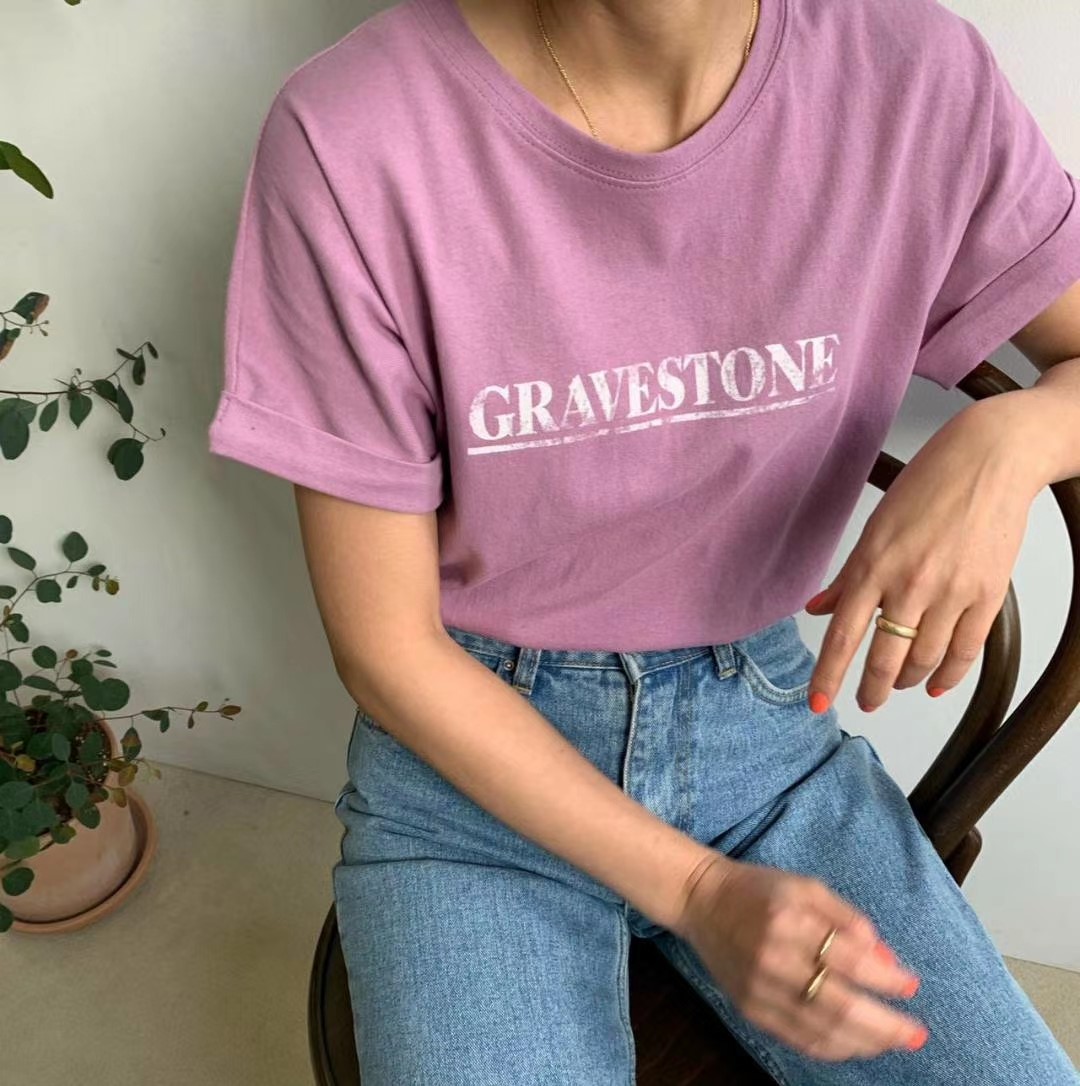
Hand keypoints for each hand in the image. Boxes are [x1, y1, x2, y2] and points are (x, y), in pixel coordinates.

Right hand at [673, 854, 928, 1060]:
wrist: (701, 901)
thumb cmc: (759, 889)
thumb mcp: (806, 886)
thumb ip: (847, 918)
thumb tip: (885, 958)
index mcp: (789, 920)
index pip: (848, 959)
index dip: (886, 978)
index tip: (912, 985)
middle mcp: (773, 958)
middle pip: (839, 1005)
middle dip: (886, 1025)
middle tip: (917, 1033)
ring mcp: (759, 989)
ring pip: (822, 1030)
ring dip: (866, 1042)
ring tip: (895, 1041)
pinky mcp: (750, 1009)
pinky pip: (799, 1040)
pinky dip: (834, 1048)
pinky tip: (857, 1044)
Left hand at [803, 395, 1046, 712]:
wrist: (990, 461)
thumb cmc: (928, 486)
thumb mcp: (876, 527)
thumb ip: (849, 576)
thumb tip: (818, 609)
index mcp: (874, 565)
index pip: (844, 635)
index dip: (828, 675)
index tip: (817, 703)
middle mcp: (910, 584)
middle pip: (885, 658)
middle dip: (872, 689)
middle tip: (866, 701)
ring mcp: (951, 592)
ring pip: (924, 660)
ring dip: (907, 681)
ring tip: (898, 685)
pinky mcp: (988, 595)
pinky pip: (965, 651)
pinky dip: (948, 675)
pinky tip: (935, 684)